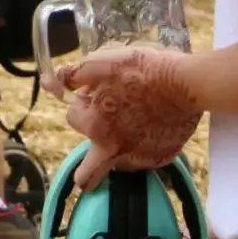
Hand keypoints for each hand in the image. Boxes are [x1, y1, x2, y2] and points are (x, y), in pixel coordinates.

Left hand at [52, 45, 203, 189]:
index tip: (95, 93)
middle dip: (84, 173)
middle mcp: (115, 151)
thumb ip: (70, 76)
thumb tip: (48, 82)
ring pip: (119, 160)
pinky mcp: (164, 157)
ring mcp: (142, 157)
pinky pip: (146, 156)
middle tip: (94, 154)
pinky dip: (145, 144)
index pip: (73, 117)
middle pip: (88, 175)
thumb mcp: (100, 64)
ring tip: (136, 119)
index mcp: (95, 128)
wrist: (189, 82)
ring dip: (119, 146)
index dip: (82, 102)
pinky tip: (154, 124)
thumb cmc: (142, 70)